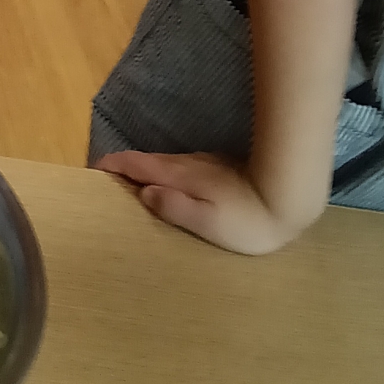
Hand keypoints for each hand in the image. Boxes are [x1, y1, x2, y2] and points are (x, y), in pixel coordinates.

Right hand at [96, 150, 308, 254]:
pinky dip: (166, 174)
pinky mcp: (219, 168)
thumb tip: (144, 192)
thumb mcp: (208, 222)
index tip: (94, 171)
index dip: (113, 165)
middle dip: (125, 168)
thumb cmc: (249, 219)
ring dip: (146, 171)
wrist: (290, 194)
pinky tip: (172, 186)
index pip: (136, 164)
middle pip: (148, 161)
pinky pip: (182, 168)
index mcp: (179, 176)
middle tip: (108, 182)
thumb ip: (174, 207)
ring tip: (135, 186)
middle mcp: (187, 164)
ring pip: (166, 163)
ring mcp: (204, 163)